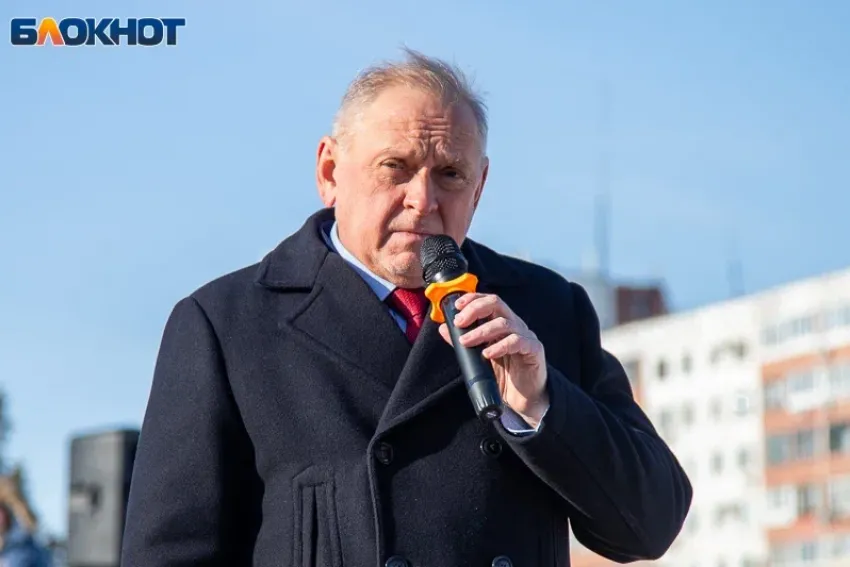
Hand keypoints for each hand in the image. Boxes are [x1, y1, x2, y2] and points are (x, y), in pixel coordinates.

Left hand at [438, 292, 548, 426]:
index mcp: (502, 322)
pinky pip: (517, 342)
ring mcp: (526, 335)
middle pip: (496, 304)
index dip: (473, 298)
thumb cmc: (504, 374)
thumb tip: (443, 328)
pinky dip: (500, 346)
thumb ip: (464, 341)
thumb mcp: (479, 356)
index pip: (488, 301)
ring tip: (466, 341)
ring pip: (504, 323)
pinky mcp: (534, 349)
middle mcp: (515, 324)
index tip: (456, 306)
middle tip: (459, 322)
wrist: (523, 398)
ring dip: (481, 331)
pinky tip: (487, 354)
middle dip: (475, 310)